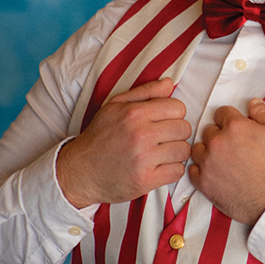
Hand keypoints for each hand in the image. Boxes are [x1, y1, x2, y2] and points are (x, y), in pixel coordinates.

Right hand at [57, 78, 191, 207]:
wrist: (80, 171)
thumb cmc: (100, 136)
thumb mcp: (115, 107)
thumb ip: (145, 92)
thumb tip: (169, 83)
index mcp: (134, 114)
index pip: (178, 108)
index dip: (174, 114)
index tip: (164, 121)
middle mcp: (140, 135)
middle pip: (184, 129)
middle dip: (177, 133)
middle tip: (163, 138)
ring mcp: (143, 159)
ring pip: (184, 151)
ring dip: (175, 152)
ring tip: (161, 153)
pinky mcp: (145, 180)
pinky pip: (178, 171)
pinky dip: (171, 170)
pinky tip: (159, 167)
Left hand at [189, 99, 264, 226]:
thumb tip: (252, 103)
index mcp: (236, 126)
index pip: (221, 112)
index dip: (232, 120)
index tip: (239, 130)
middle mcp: (218, 143)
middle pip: (209, 130)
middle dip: (220, 135)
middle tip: (235, 147)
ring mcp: (208, 164)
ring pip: (198, 149)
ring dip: (208, 152)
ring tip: (225, 161)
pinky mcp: (204, 184)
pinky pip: (193, 170)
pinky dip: (202, 170)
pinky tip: (216, 173)